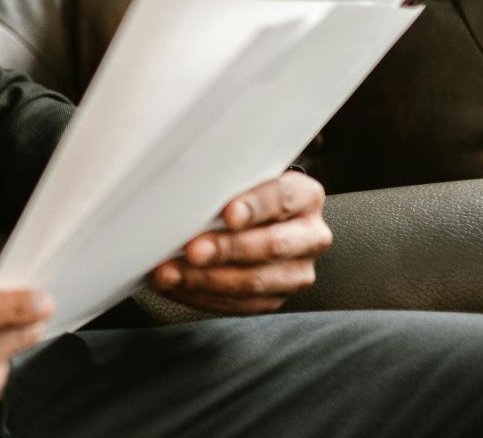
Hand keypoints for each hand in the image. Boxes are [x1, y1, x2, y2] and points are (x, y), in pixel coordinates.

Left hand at [150, 170, 331, 315]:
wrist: (253, 220)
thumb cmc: (240, 193)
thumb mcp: (242, 177)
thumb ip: (227, 181)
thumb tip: (187, 188)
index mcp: (306, 196)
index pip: (284, 198)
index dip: (255, 206)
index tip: (229, 214)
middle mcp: (310, 236)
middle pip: (272, 245)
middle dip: (227, 249)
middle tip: (193, 250)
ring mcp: (297, 272)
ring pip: (255, 281)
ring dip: (207, 279)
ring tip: (172, 273)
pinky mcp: (276, 298)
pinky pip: (240, 304)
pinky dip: (203, 296)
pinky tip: (179, 285)